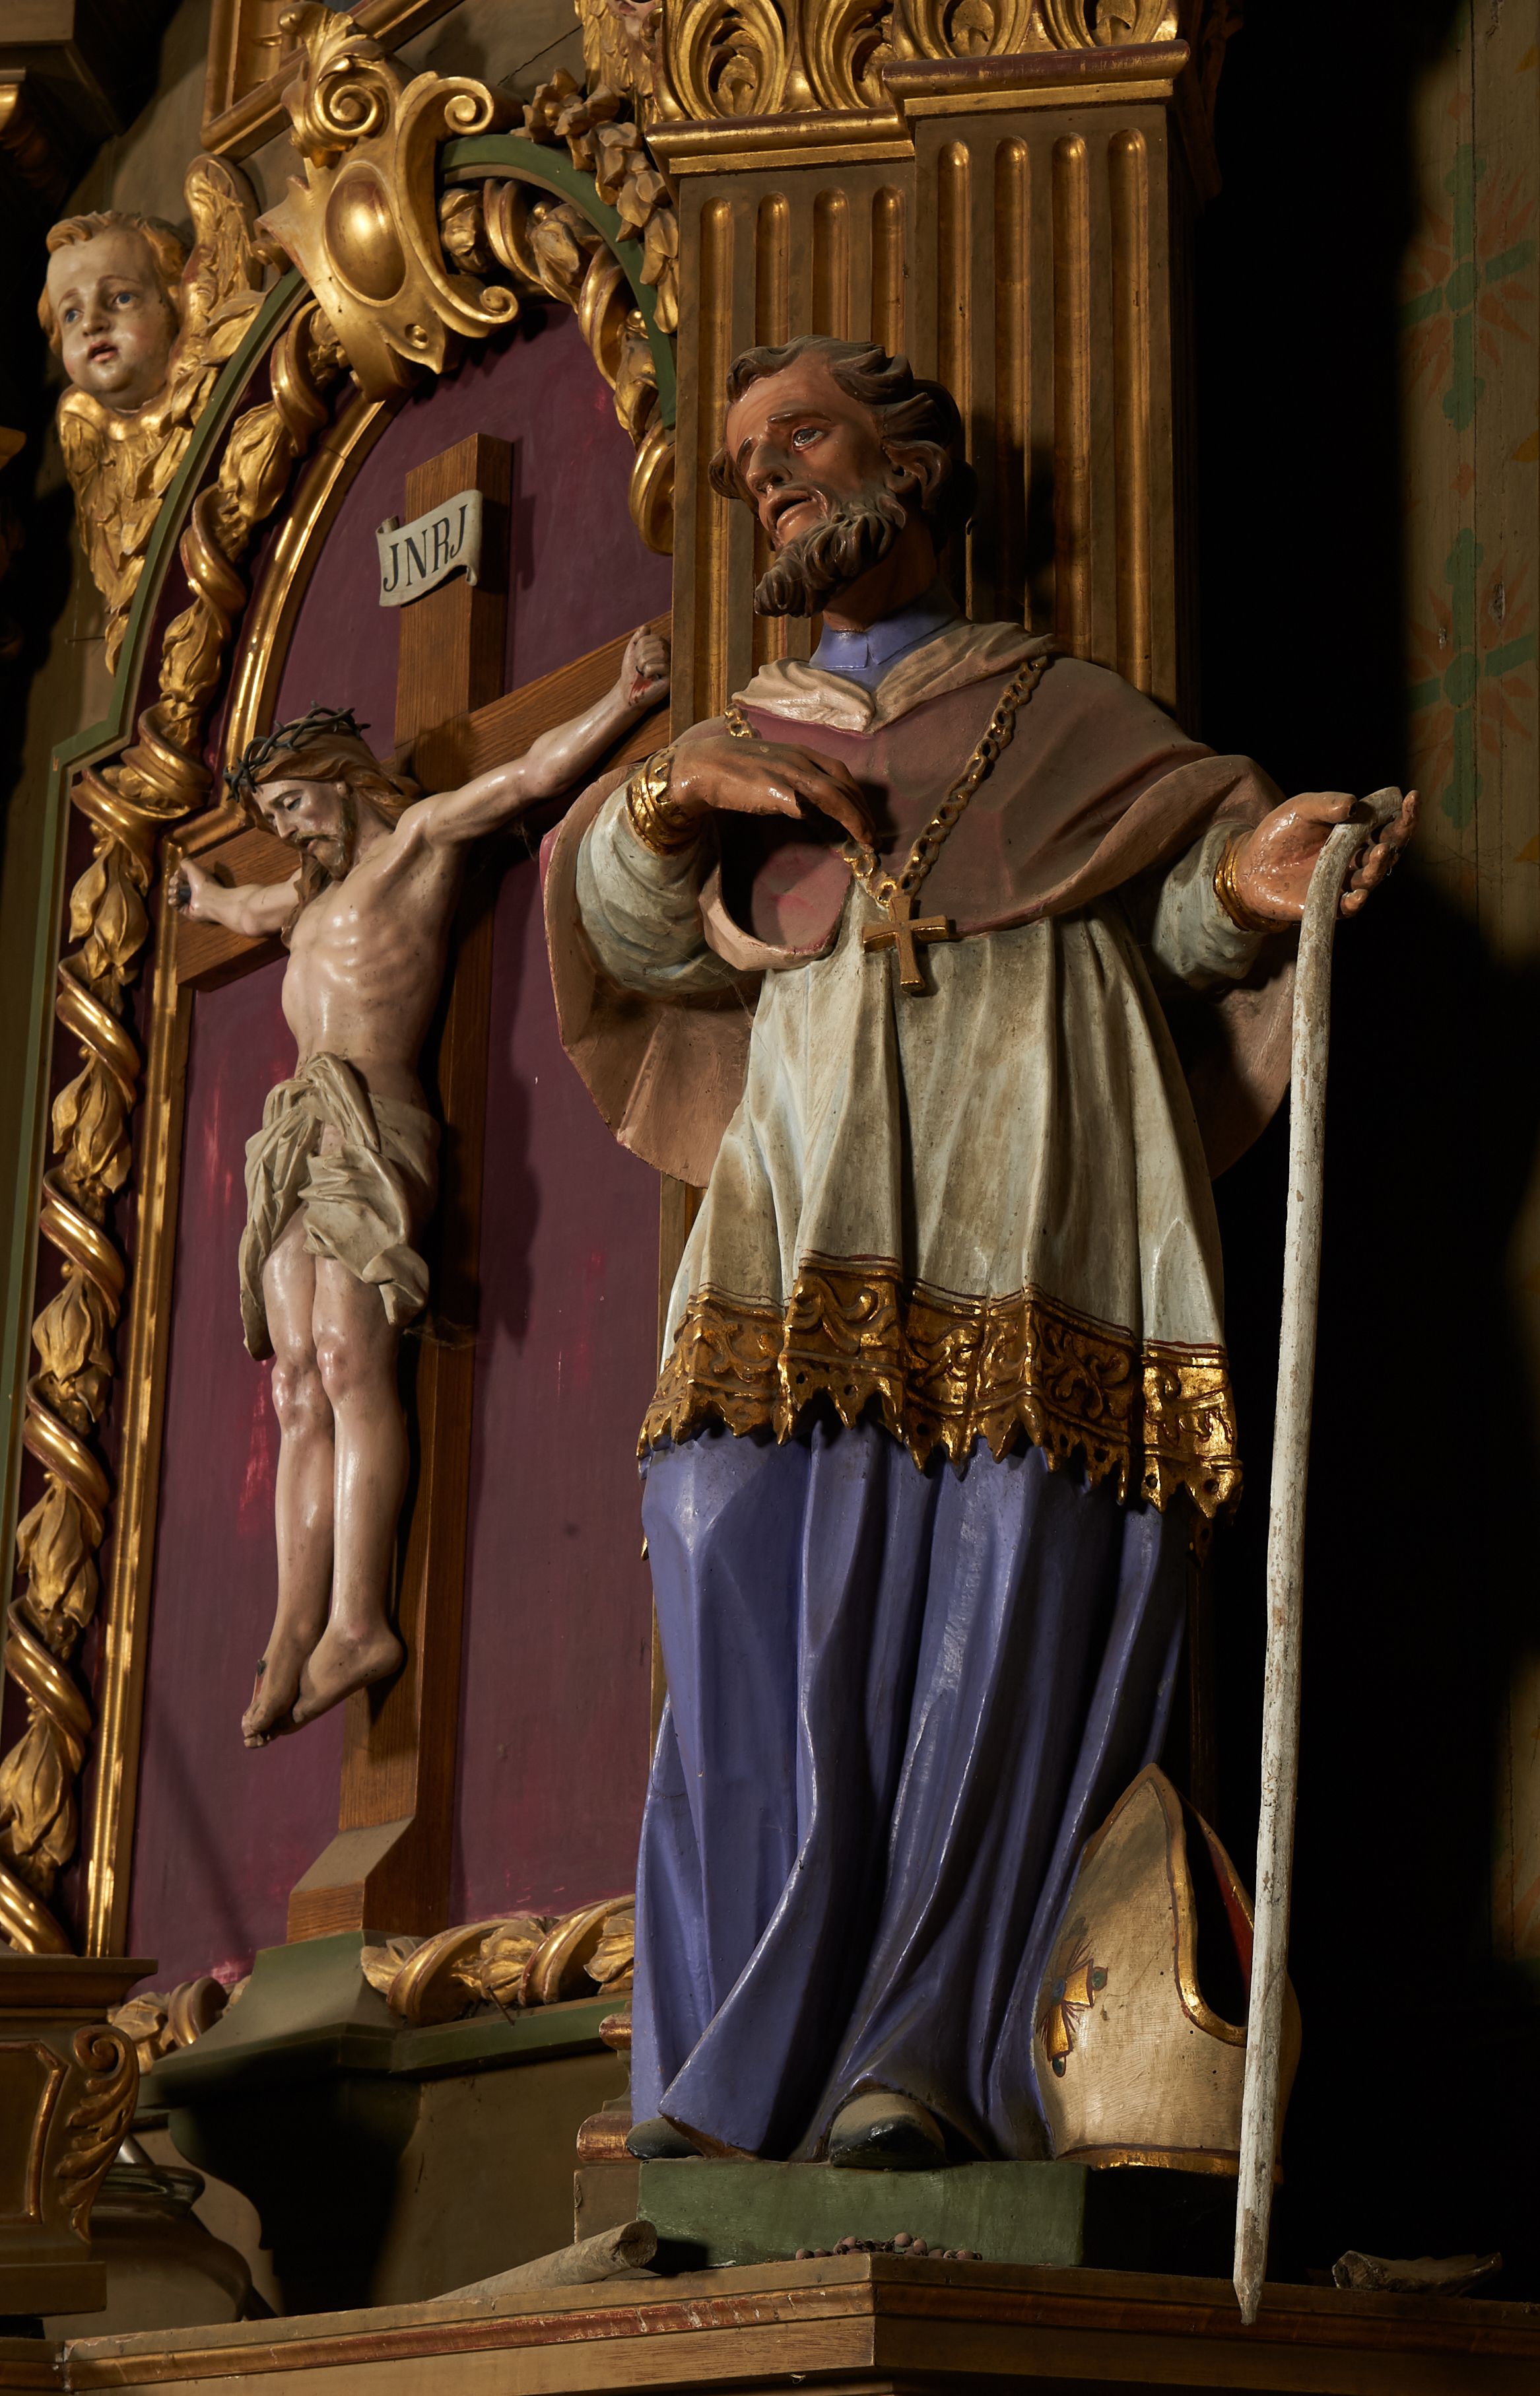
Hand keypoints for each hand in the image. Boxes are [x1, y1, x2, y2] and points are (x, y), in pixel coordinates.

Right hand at [170, 855, 216, 919]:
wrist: (209, 900)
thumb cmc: (203, 882)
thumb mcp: (194, 867)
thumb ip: (185, 863)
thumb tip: (179, 866)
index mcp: (195, 880)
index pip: (181, 877)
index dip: (177, 875)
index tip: (178, 875)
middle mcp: (192, 890)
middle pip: (175, 885)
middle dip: (173, 882)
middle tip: (177, 884)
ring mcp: (188, 901)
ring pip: (173, 894)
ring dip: (171, 891)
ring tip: (176, 892)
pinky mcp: (185, 910)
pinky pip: (174, 904)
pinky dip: (173, 901)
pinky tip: (177, 899)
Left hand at [620, 625, 670, 711]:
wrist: (628, 691)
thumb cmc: (631, 672)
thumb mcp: (632, 651)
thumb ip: (639, 638)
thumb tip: (647, 627)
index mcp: (663, 648)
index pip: (653, 637)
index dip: (640, 647)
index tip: (637, 659)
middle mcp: (671, 656)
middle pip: (658, 643)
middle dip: (643, 655)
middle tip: (640, 667)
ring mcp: (673, 667)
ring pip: (661, 653)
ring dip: (645, 663)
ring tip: (644, 672)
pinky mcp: (672, 679)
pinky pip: (662, 665)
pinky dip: (650, 671)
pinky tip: (650, 678)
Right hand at [669, 731, 872, 846]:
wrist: (704, 767)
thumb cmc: (733, 770)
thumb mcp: (772, 768)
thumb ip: (792, 781)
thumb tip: (807, 805)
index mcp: (801, 752)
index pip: (840, 773)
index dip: (857, 796)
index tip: (866, 816)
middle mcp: (801, 759)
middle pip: (844, 784)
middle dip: (863, 810)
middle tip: (874, 835)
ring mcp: (791, 774)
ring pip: (836, 795)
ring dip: (856, 818)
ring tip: (867, 839)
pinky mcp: (779, 791)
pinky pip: (814, 806)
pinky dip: (835, 819)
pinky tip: (842, 835)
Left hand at [1227, 788, 1417, 923]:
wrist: (1248, 865)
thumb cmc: (1280, 833)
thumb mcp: (1302, 808)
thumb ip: (1327, 803)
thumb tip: (1354, 804)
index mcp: (1356, 834)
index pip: (1388, 824)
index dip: (1404, 814)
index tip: (1412, 798)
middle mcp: (1355, 859)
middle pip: (1388, 852)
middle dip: (1397, 840)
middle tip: (1396, 832)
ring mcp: (1343, 882)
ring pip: (1371, 878)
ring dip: (1378, 868)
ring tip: (1379, 853)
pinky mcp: (1327, 905)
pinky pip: (1348, 907)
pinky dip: (1355, 902)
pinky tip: (1357, 894)